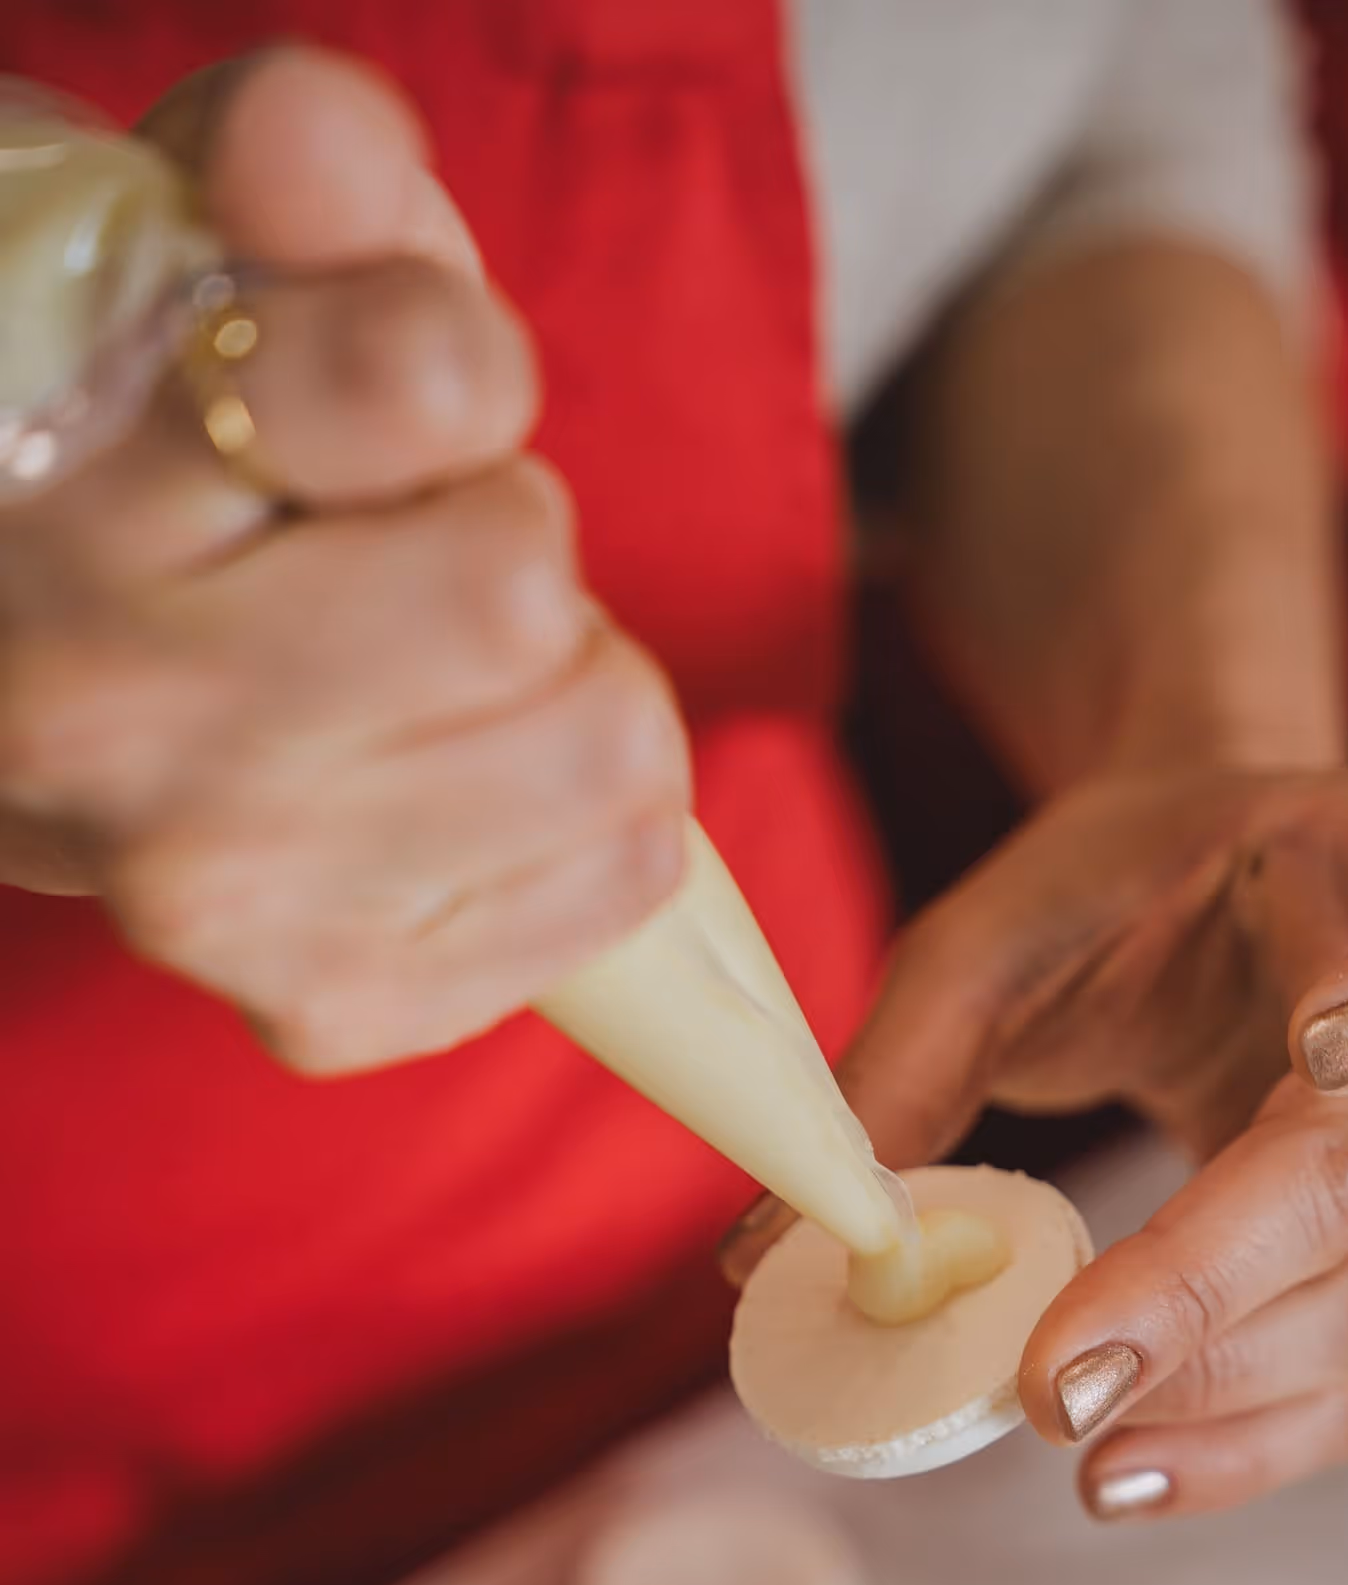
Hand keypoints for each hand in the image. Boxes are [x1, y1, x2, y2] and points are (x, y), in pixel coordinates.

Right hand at [0, 49, 689, 1071]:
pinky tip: (477, 779)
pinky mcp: (326, 1006)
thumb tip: (326, 145)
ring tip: (443, 668)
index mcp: (81, 498)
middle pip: (523, 596)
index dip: (457, 361)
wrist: (37, 697)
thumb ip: (296, 185)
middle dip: (514, 541)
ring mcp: (222, 895)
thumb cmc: (160, 463)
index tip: (406, 391)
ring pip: (605, 750)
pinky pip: (618, 887)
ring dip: (576, 681)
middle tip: (419, 551)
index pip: (415, 383)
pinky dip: (599, 819)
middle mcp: (128, 721)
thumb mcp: (209, 274)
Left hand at [727, 767, 1347, 1515]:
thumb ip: (903, 1069)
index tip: (1329, 1047)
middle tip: (1053, 1381)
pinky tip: (1120, 1476)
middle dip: (1216, 1289)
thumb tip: (765, 1249)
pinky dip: (1241, 1444)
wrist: (1220, 886)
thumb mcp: (997, 934)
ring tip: (1069, 1442)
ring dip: (1224, 1394)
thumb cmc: (1119, 885)